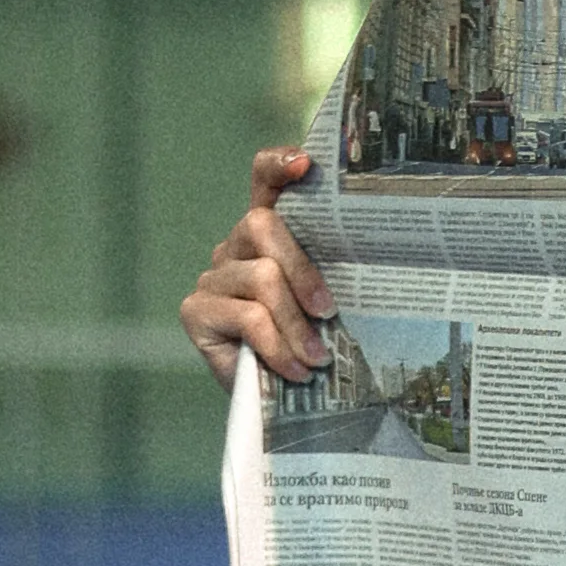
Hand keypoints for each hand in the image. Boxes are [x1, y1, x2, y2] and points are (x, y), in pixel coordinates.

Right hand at [182, 144, 333, 385]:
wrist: (276, 402)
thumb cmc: (307, 347)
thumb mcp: (324, 308)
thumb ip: (332, 277)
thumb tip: (369, 269)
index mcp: (269, 235)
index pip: (264, 182)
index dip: (278, 165)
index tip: (306, 163)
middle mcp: (235, 246)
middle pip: (263, 225)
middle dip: (303, 270)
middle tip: (330, 312)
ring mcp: (213, 277)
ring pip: (261, 277)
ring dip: (296, 324)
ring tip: (318, 358)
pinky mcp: (196, 311)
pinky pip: (247, 317)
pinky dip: (278, 346)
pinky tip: (296, 370)